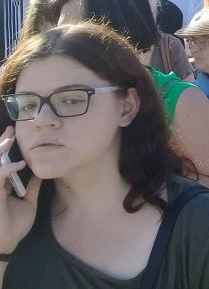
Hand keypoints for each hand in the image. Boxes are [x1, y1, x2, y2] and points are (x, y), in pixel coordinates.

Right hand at [0, 127, 41, 254]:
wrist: (7, 244)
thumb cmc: (14, 226)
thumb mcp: (28, 202)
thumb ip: (32, 187)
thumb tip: (39, 171)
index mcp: (1, 186)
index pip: (2, 163)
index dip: (6, 149)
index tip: (14, 134)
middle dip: (0, 144)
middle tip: (10, 129)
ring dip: (0, 151)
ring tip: (9, 139)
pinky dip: (7, 169)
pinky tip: (18, 165)